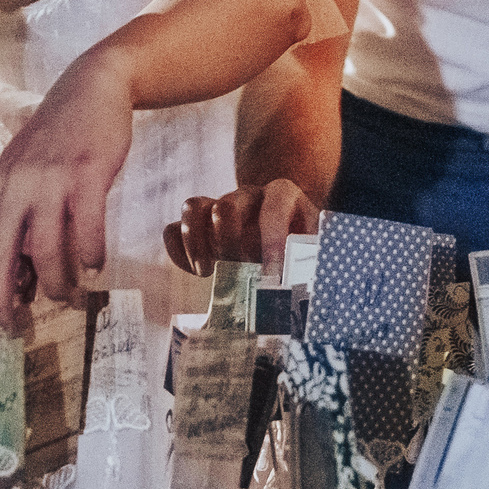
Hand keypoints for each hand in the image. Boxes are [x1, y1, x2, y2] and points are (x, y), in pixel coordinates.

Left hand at [0, 50, 133, 324]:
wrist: (90, 88)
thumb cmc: (55, 141)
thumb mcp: (21, 173)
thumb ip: (12, 215)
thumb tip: (10, 269)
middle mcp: (15, 185)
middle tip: (6, 329)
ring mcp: (50, 180)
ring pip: (47, 249)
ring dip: (57, 282)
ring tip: (67, 297)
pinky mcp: (87, 174)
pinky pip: (88, 229)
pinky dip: (91, 255)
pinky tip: (95, 266)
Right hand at [165, 180, 318, 279]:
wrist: (286, 237)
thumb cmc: (305, 249)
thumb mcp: (316, 251)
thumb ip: (311, 263)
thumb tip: (303, 293)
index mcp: (282, 195)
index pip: (274, 206)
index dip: (272, 239)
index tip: (272, 275)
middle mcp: (247, 194)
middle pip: (225, 205)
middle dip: (228, 243)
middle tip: (238, 272)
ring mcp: (217, 206)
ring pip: (191, 207)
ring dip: (196, 243)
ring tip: (208, 273)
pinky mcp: (197, 226)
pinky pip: (171, 230)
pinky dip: (178, 253)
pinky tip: (197, 273)